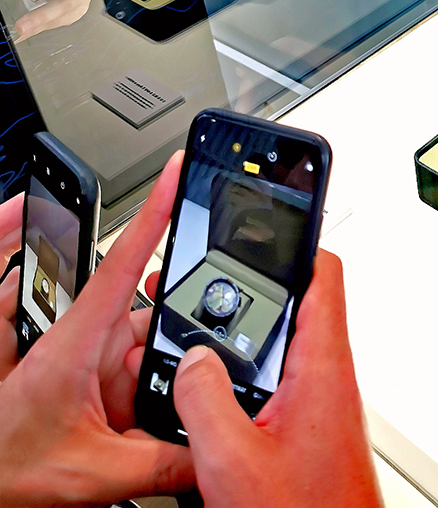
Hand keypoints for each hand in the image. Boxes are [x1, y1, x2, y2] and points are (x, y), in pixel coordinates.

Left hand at [0, 152, 194, 506]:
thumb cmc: (7, 463)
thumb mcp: (91, 472)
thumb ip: (160, 462)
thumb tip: (209, 453)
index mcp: (77, 341)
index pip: (124, 259)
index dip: (154, 211)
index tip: (175, 173)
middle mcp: (83, 338)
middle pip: (150, 320)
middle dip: (162, 357)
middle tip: (144, 404)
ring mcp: (86, 353)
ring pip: (144, 350)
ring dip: (145, 388)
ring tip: (125, 432)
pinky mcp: (89, 370)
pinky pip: (133, 371)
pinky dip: (140, 401)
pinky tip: (125, 432)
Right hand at [172, 249, 381, 507]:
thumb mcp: (234, 461)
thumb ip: (206, 400)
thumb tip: (193, 357)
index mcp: (321, 367)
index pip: (323, 275)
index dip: (294, 242)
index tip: (263, 225)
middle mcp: (326, 377)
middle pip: (292, 304)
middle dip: (247, 293)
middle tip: (205, 286)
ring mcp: (317, 400)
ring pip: (279, 345)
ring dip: (241, 341)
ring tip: (197, 343)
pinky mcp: (306, 424)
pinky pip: (272, 380)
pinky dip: (242, 377)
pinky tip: (211, 399)